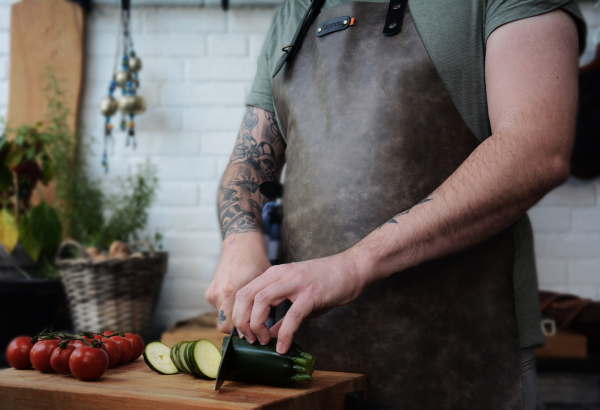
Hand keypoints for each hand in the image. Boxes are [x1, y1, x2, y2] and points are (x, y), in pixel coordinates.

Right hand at [206, 234, 271, 332]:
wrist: (240, 243)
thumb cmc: (256, 261)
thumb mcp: (264, 283)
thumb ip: (260, 305)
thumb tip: (265, 328)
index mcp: (232, 291)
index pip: (231, 327)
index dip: (245, 333)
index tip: (257, 334)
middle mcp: (219, 293)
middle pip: (225, 326)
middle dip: (240, 330)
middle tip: (256, 331)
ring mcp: (212, 293)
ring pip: (223, 319)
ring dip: (235, 319)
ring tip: (251, 312)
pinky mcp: (209, 292)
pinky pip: (220, 309)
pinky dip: (230, 309)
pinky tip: (240, 301)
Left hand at [232, 252, 365, 353]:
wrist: (352, 268)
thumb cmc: (327, 282)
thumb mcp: (298, 297)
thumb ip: (282, 315)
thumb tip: (270, 335)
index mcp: (275, 274)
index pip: (244, 292)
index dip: (239, 314)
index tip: (245, 333)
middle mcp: (281, 275)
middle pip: (247, 296)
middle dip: (242, 321)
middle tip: (250, 339)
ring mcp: (296, 283)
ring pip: (262, 301)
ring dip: (257, 325)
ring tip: (264, 341)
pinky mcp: (311, 293)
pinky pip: (292, 315)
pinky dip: (285, 333)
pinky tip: (283, 346)